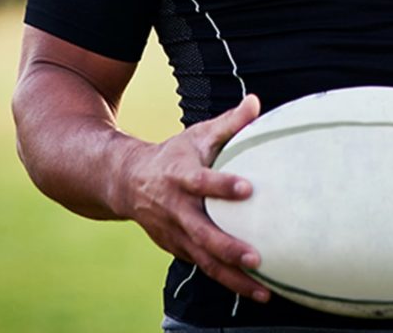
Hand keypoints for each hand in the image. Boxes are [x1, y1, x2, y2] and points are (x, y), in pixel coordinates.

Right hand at [119, 94, 270, 301]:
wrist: (129, 181)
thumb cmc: (174, 154)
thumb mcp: (198, 134)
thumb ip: (229, 122)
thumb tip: (256, 102)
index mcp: (180, 176)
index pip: (201, 181)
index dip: (222, 185)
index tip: (248, 188)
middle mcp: (176, 208)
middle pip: (202, 232)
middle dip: (228, 247)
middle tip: (257, 257)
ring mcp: (175, 233)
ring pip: (204, 260)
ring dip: (232, 277)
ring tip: (263, 290)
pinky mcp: (178, 249)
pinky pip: (203, 267)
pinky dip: (226, 280)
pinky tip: (252, 289)